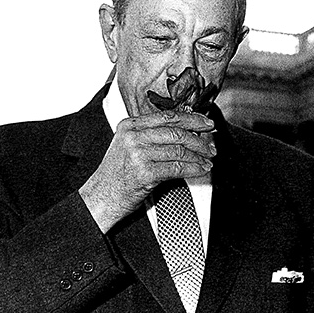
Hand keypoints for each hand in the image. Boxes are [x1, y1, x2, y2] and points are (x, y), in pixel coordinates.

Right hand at [79, 109, 215, 232]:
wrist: (102, 196)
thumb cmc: (119, 173)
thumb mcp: (131, 146)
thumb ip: (154, 136)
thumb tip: (188, 131)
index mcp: (130, 125)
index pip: (167, 117)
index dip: (192, 119)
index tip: (207, 123)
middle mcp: (133, 136)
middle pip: (176, 132)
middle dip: (199, 139)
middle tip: (211, 146)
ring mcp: (138, 153)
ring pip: (179, 150)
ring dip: (199, 156)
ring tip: (208, 160)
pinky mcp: (145, 172)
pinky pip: (178, 167)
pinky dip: (194, 168)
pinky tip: (202, 169)